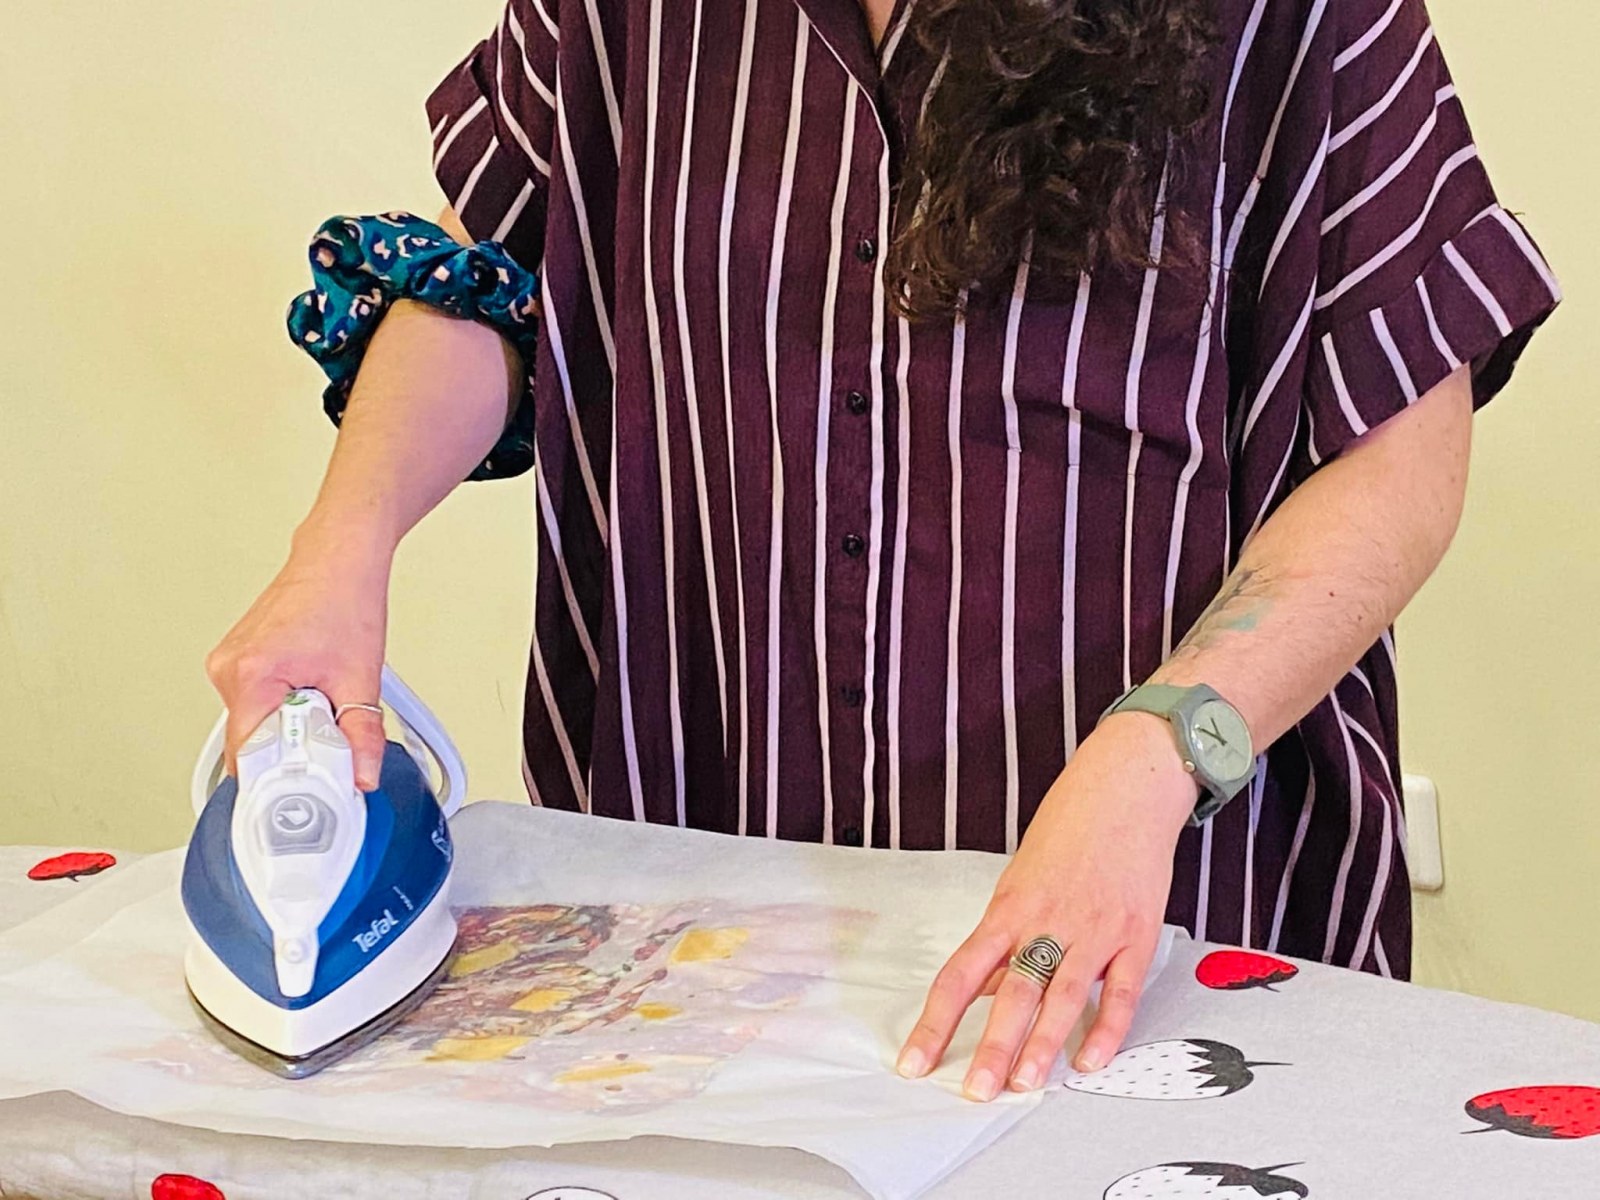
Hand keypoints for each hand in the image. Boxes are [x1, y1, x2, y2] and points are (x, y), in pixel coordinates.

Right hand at [204, 518, 393, 789]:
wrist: (338, 559)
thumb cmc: (344, 601)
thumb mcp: (360, 679)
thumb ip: (362, 736)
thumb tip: (360, 776)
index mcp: (250, 676)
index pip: (248, 759)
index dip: (281, 780)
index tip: (309, 790)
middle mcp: (227, 670)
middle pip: (251, 745)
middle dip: (292, 753)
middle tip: (331, 739)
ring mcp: (229, 664)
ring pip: (255, 726)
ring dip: (290, 728)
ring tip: (324, 698)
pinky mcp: (238, 662)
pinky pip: (256, 705)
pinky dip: (284, 709)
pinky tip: (312, 689)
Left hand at [895, 714, 1197, 1099]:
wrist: (1125, 786)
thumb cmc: (1070, 827)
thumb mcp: (1022, 877)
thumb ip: (1006, 935)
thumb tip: (984, 989)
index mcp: (1008, 908)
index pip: (960, 975)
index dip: (935, 1023)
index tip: (915, 1061)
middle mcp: (1046, 922)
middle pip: (1010, 993)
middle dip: (991, 1048)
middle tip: (974, 1092)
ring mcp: (1093, 930)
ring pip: (1061, 997)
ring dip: (1042, 1046)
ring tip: (1024, 1086)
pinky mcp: (1135, 934)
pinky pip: (1119, 991)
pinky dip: (1106, 1029)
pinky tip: (1091, 1060)